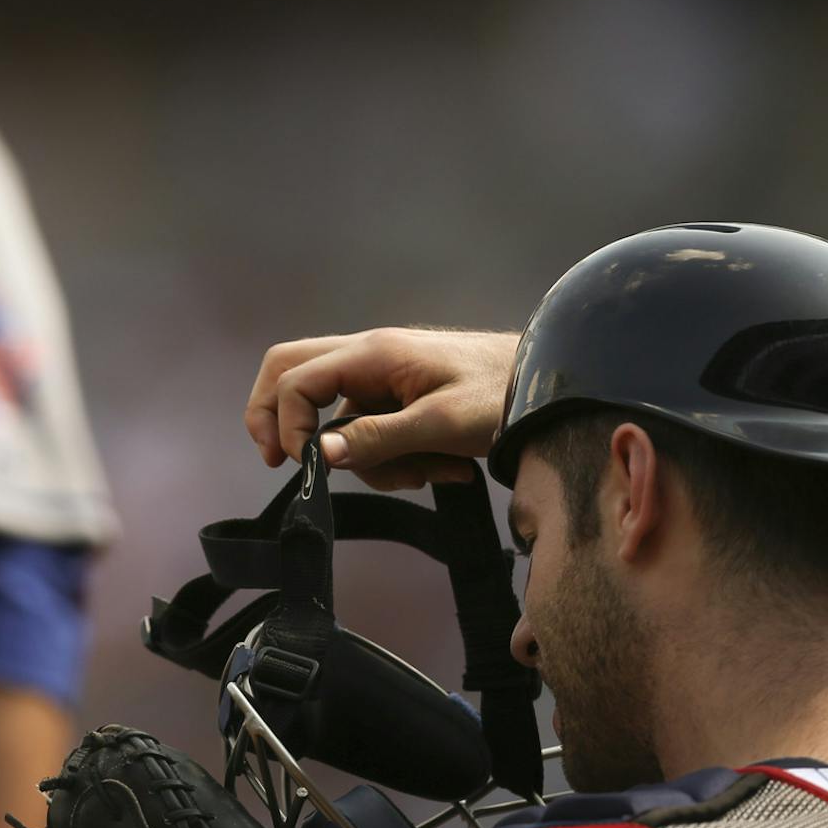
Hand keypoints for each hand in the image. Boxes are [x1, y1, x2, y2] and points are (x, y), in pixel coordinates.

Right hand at [243, 328, 518, 490]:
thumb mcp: (441, 424)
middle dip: (281, 419)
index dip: (286, 422)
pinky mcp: (399, 400)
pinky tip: (444, 469)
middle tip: (284, 461)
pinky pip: (372, 432)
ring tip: (428, 474)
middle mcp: (367, 358)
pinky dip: (398, 460)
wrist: (545, 386)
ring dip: (370, 460)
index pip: (296, 378)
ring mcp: (381, 378)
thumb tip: (322, 456)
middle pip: (292, 373)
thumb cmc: (500, 394)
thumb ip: (378, 438)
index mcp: (372, 354)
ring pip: (337, 418)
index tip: (305, 465)